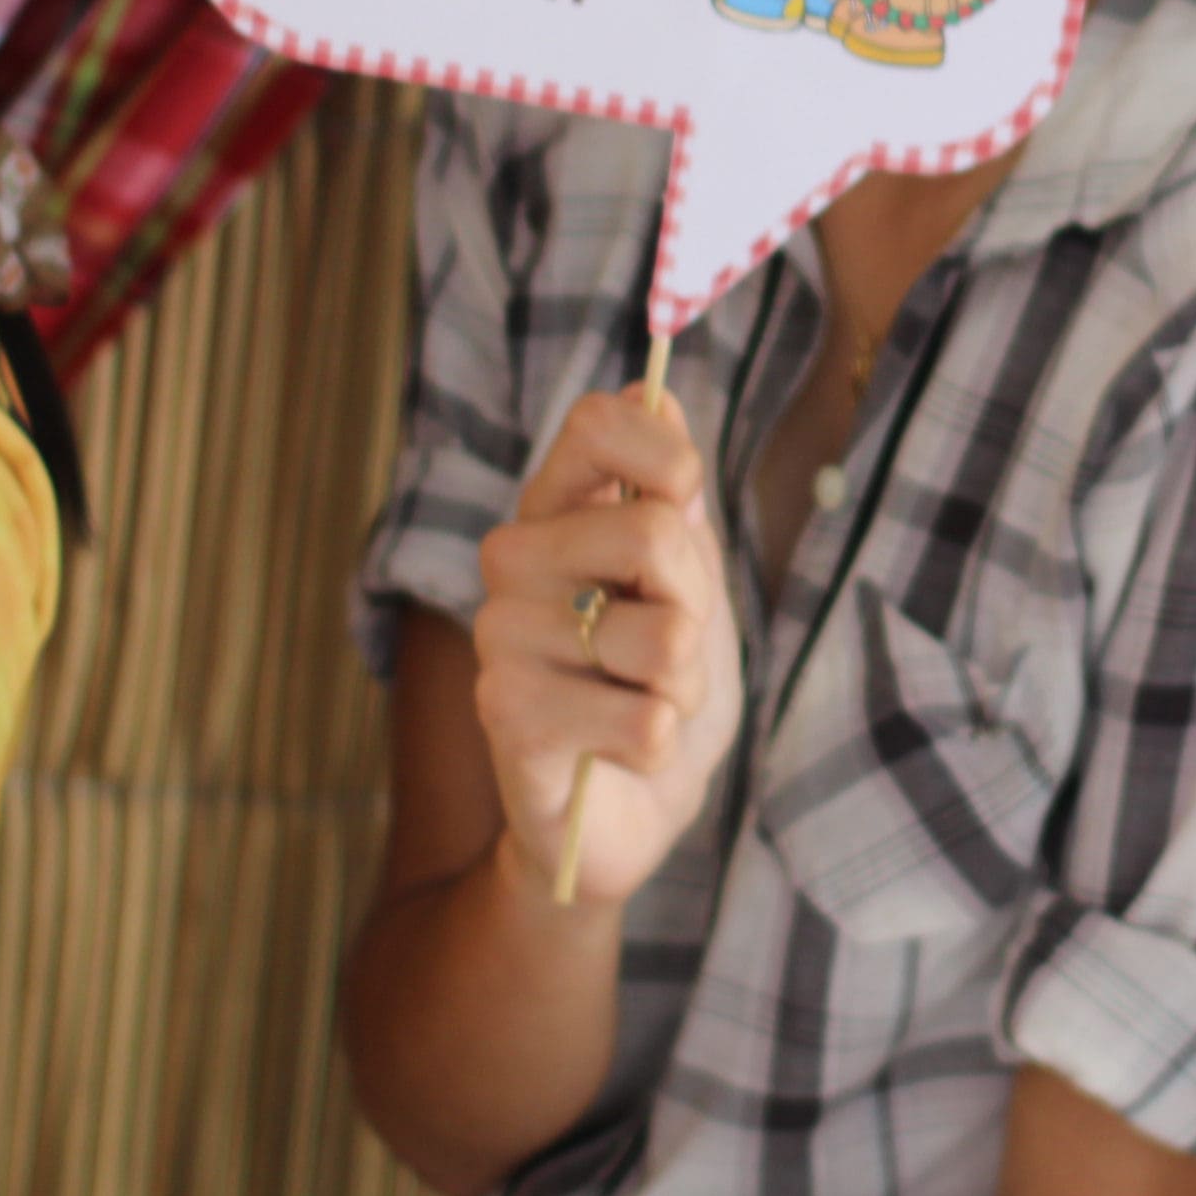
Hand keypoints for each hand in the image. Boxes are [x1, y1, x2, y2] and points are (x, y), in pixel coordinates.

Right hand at [471, 386, 744, 909]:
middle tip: (667, 649)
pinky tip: (621, 751)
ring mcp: (500, 637)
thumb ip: (672, 492)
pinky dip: (661, 746)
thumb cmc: (661, 683)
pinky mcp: (506, 718)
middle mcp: (511, 559)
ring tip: (642, 702)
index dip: (668, 460)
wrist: (631, 805)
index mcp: (556, 508)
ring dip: (682, 688)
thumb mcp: (691, 580)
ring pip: (662, 640)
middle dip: (696, 608)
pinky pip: (646, 722)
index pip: (599, 422)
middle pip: (654, 534)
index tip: (686, 504)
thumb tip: (653, 390)